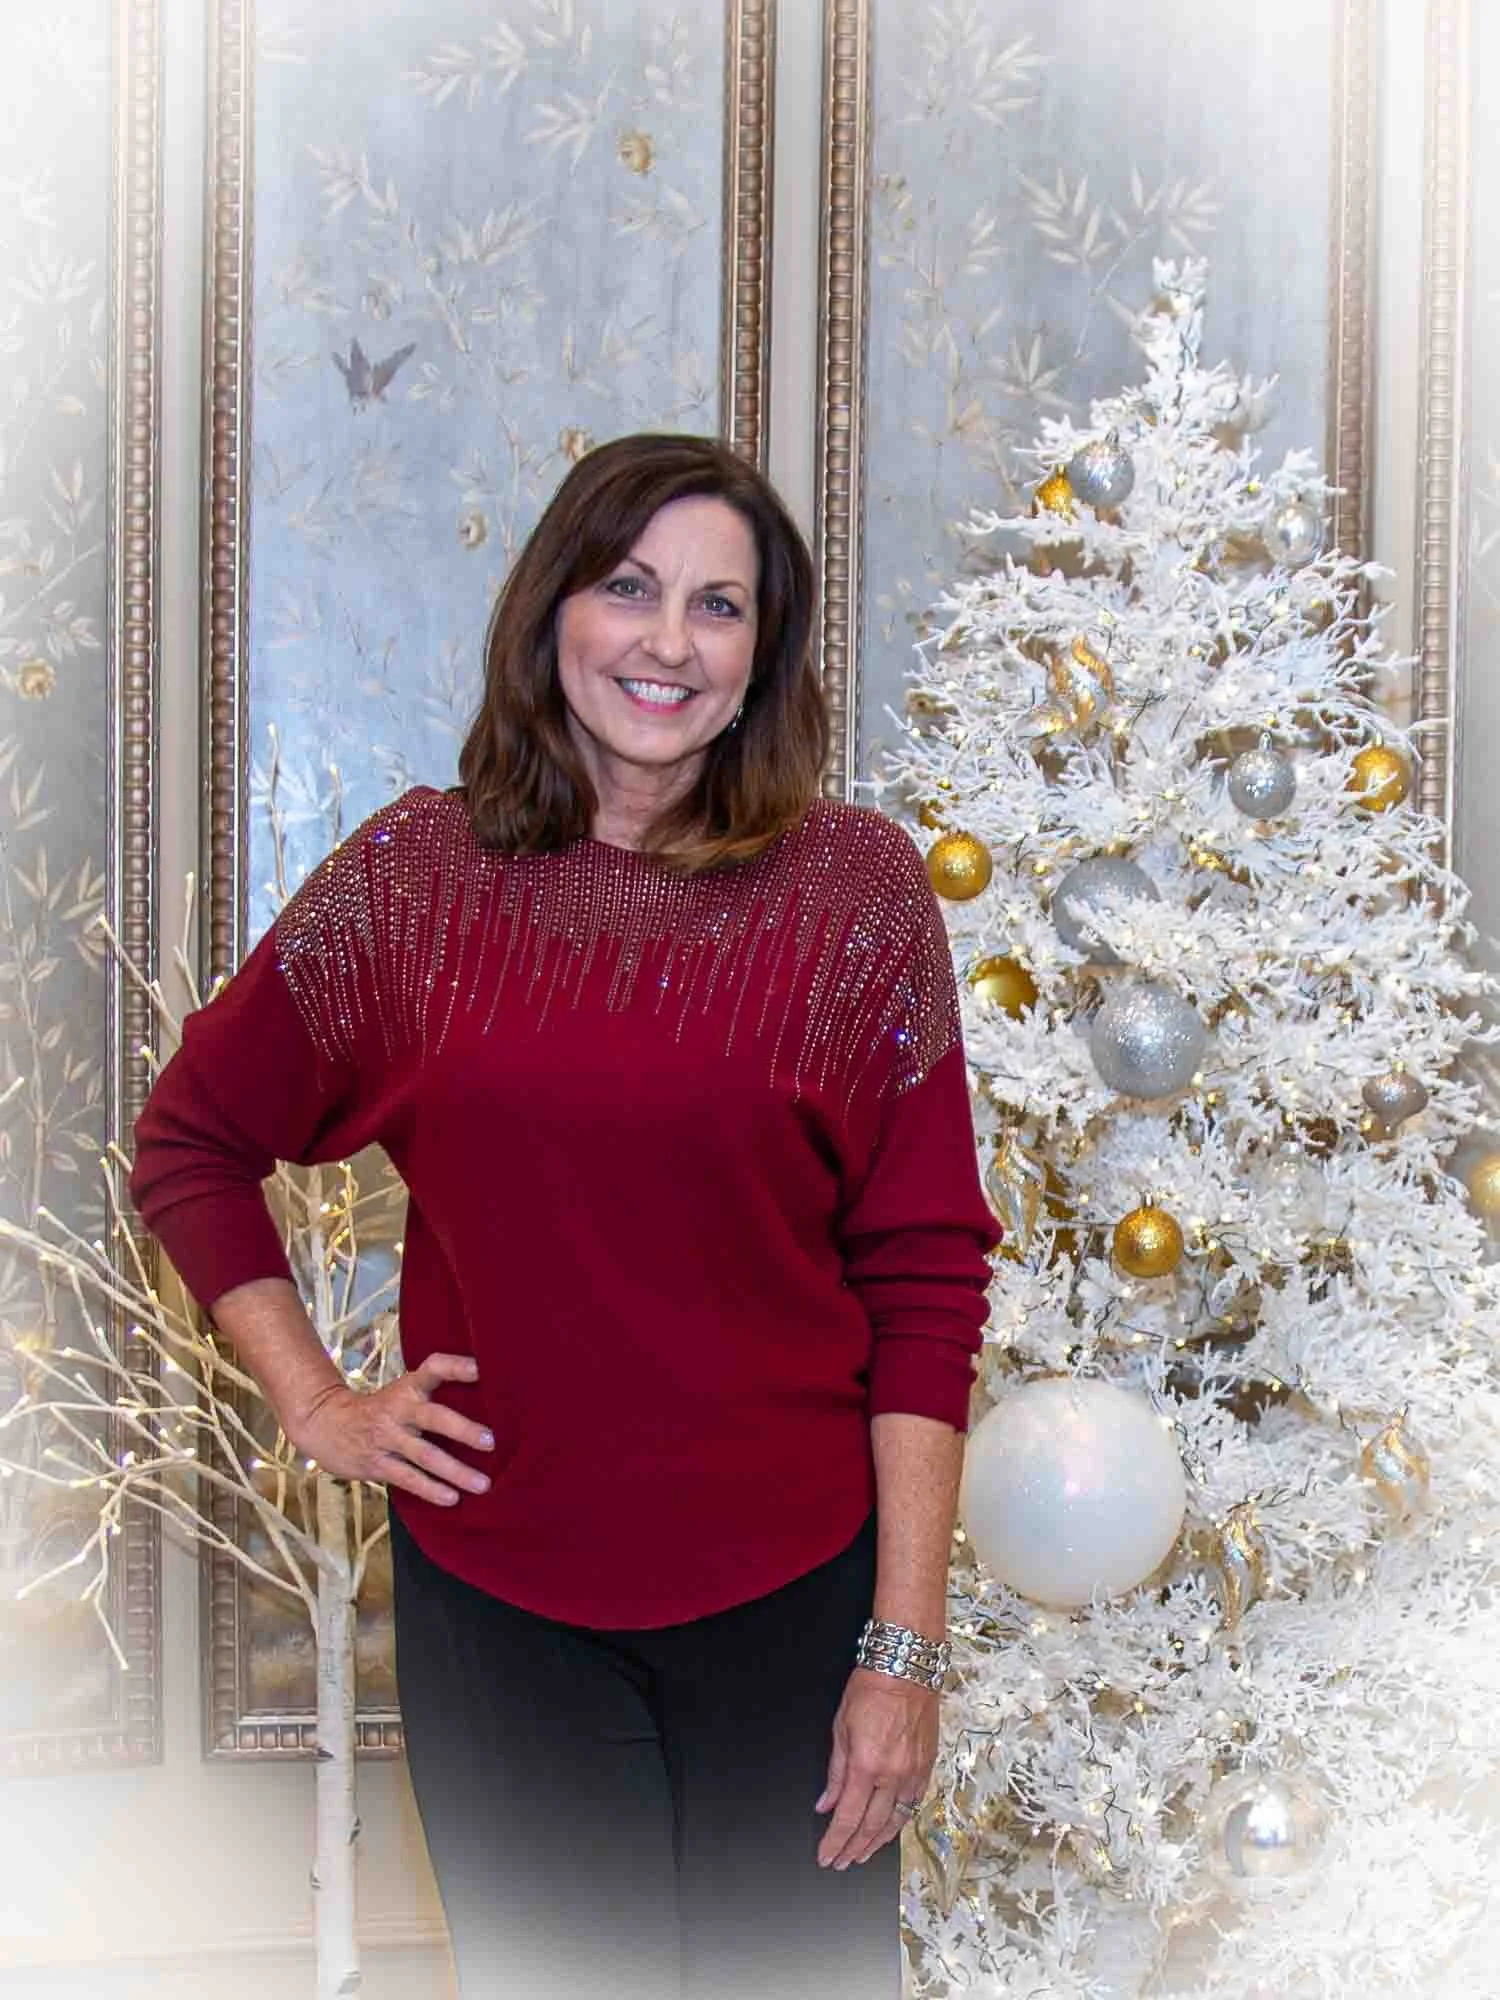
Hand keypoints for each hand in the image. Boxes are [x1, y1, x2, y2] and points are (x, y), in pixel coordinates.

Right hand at [287, 1353, 494, 1505]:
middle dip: (463, 1430)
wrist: (325, 1424)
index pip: (433, 1369)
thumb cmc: (380, 1409)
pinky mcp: (377, 1463)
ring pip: (425, 1455)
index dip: (455, 1367)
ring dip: (455, 1471)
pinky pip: (408, 1478)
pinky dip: (430, 1489)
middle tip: (491, 1442)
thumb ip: (432, 1395)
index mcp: (407, 1388)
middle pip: (433, 1417)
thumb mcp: (401, 1393)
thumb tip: (485, 1401)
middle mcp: (398, 1410)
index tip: (480, 1368)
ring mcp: (387, 1438)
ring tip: (483, 1484)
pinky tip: (451, 1498)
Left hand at [815, 1667, 938, 1869]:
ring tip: (862, 1854)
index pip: (847, 1817)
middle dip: (853, 1848)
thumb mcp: (840, 1727)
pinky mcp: (927, 1767)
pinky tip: (890, 1828)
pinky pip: (913, 1804)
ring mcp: (913, 1773)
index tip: (826, 1856)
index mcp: (866, 1765)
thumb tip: (826, 1803)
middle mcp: (892, 1775)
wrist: (906, 1668)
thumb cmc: (870, 1689)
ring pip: (895, 1822)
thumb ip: (835, 1771)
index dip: (835, 1841)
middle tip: (841, 1862)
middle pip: (871, 1826)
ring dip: (876, 1842)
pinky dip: (899, 1822)